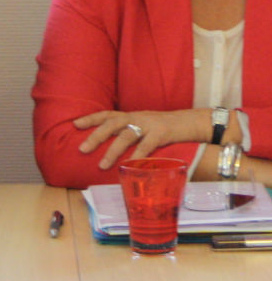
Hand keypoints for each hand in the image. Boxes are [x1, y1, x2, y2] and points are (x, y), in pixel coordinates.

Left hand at [74, 109, 202, 168]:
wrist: (189, 122)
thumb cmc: (163, 127)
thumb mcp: (143, 124)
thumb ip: (128, 131)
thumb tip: (107, 145)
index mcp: (132, 115)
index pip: (108, 114)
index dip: (91, 118)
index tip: (75, 124)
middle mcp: (138, 117)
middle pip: (113, 123)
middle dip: (97, 136)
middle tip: (82, 149)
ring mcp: (150, 124)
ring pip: (127, 135)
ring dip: (113, 151)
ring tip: (103, 165)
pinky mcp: (162, 133)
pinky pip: (147, 145)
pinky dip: (138, 156)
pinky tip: (131, 165)